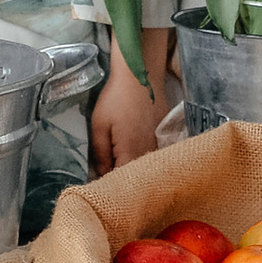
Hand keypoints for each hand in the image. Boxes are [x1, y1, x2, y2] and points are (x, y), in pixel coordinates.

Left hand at [90, 39, 162, 174]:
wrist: (139, 77)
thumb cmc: (116, 99)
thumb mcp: (99, 126)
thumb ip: (100, 154)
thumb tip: (101, 174)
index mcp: (131, 154)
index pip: (121, 182)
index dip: (110, 185)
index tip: (99, 184)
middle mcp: (148, 154)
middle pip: (135, 176)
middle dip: (121, 179)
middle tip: (106, 173)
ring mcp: (158, 145)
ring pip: (143, 166)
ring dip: (131, 167)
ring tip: (118, 162)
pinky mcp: (162, 136)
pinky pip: (151, 154)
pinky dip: (141, 156)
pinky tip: (131, 149)